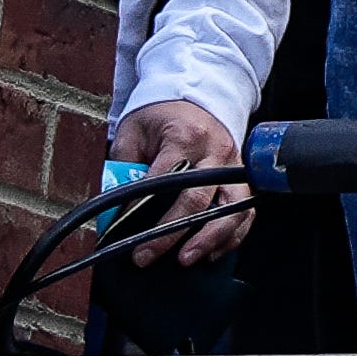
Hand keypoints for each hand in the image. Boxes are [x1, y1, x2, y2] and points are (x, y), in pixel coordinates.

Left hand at [107, 99, 251, 265]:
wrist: (197, 95)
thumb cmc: (162, 114)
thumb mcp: (133, 131)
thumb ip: (123, 166)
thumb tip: (111, 208)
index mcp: (185, 137)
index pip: (164, 180)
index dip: (141, 210)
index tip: (123, 235)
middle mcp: (215, 151)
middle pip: (198, 199)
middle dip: (171, 234)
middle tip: (145, 257)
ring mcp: (233, 164)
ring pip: (232, 207)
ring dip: (210, 238)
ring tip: (186, 260)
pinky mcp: (241, 176)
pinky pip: (245, 210)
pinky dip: (233, 235)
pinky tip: (213, 252)